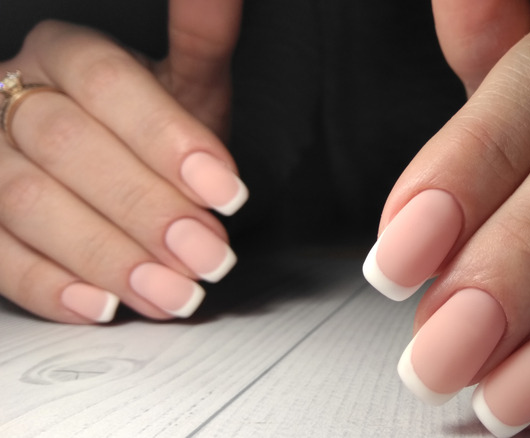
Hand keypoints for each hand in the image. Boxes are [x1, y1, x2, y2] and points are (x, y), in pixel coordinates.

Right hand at [0, 0, 246, 322]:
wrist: (107, 155)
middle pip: (66, 147)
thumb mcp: (184, 82)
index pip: (106, 85)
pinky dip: (51, 287)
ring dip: (108, 257)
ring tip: (173, 291)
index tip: (227, 190)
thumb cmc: (146, 123)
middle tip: (207, 253)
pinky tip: (104, 305)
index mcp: (65, 54)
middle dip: (146, 208)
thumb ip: (203, 42)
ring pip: (27, 204)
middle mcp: (14, 99)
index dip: (167, 139)